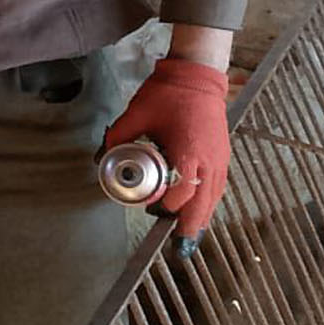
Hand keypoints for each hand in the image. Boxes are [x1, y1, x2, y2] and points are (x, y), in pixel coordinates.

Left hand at [106, 58, 231, 237]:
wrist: (198, 75)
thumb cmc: (170, 93)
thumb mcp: (138, 113)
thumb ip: (118, 136)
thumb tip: (101, 155)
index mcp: (189, 151)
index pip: (182, 192)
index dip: (168, 206)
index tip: (154, 210)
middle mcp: (208, 160)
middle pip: (202, 204)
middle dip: (191, 227)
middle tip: (180, 249)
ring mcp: (219, 158)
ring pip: (213, 198)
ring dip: (201, 218)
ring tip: (190, 238)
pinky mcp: (222, 155)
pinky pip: (217, 187)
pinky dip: (208, 203)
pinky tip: (200, 212)